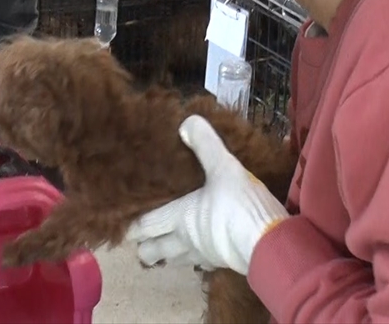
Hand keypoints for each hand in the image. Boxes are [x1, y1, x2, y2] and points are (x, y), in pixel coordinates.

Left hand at [125, 115, 288, 274]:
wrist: (269, 244)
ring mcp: (203, 257)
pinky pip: (200, 264)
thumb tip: (186, 123)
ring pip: (174, 261)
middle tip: (142, 237)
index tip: (120, 221)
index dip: (130, 225)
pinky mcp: (222, 265)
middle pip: (151, 253)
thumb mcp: (223, 167)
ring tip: (168, 242)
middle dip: (143, 247)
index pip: (144, 225)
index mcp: (178, 218)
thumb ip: (205, 145)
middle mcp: (184, 241)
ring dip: (168, 254)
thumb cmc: (240, 206)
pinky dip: (195, 257)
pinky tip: (203, 246)